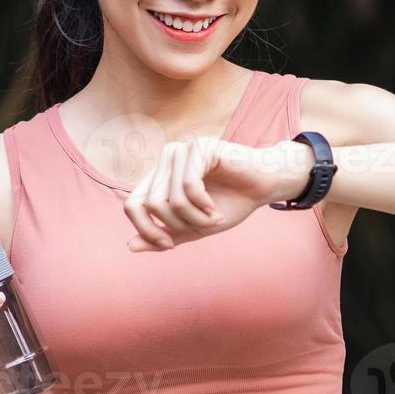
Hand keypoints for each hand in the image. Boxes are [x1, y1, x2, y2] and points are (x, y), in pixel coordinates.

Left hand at [123, 137, 312, 251]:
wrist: (264, 187)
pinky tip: (215, 207)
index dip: (146, 230)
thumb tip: (129, 246)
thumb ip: (165, 235)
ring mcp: (180, 151)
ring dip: (194, 218)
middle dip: (178, 225)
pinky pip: (188, 186)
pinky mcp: (198, 147)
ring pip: (169, 198)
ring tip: (214, 217)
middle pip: (151, 204)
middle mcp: (165, 161)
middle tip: (203, 227)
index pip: (132, 205)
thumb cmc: (231, 203)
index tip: (169, 245)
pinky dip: (202, 205)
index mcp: (159, 177)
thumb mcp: (194, 228)